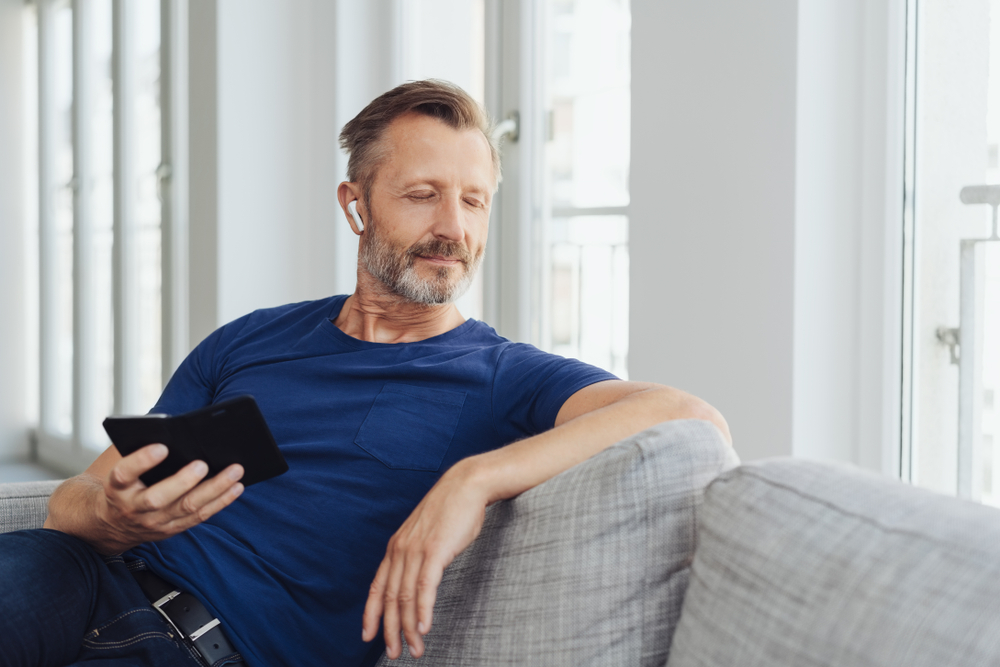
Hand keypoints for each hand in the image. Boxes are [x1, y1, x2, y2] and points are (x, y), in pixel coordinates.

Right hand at [93, 443, 243, 553]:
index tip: (162, 446)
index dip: (142, 460)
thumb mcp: (121, 471)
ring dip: (214, 489)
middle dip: (183, 481)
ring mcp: (154, 521)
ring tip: (234, 470)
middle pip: (158, 497)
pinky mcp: (172, 529)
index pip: (125, 473)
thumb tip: (171, 430)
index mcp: (117, 487)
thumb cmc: (124, 486)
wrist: (111, 525)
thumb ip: (139, 454)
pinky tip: (236, 487)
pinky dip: (221, 501)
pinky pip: (200, 516)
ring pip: (187, 507)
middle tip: (203, 463)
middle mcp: (134, 507)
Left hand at [362, 460, 489, 659]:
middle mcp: (401, 550)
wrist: (466, 485)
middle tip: (396, 654)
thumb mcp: (425, 534)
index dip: (371, 614)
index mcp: (396, 547)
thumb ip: (417, 554)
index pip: (378, 587)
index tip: (368, 636)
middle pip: (391, 599)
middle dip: (391, 630)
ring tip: (416, 649)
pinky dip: (423, 611)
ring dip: (409, 628)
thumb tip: (417, 575)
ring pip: (407, 598)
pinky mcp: (436, 551)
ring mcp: (416, 551)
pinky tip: (424, 628)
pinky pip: (425, 588)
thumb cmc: (450, 511)